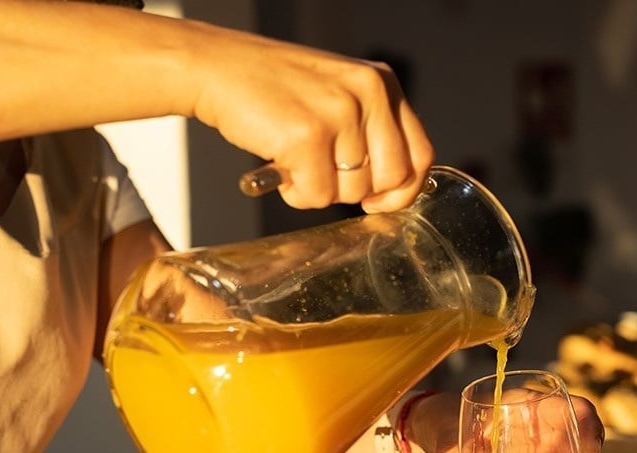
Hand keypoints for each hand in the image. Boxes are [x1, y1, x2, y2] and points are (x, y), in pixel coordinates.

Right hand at [186, 27, 434, 212]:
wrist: (216, 67)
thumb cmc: (274, 88)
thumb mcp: (340, 93)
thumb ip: (372, 130)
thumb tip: (396, 189)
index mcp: (382, 84)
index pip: (420, 155)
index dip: (402, 189)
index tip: (378, 200)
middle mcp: (368, 93)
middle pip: (391, 179)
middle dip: (357, 192)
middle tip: (324, 175)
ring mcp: (339, 113)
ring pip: (353, 191)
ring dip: (321, 190)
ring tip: (296, 161)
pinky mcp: (307, 135)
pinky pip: (317, 196)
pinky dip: (297, 194)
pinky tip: (280, 166)